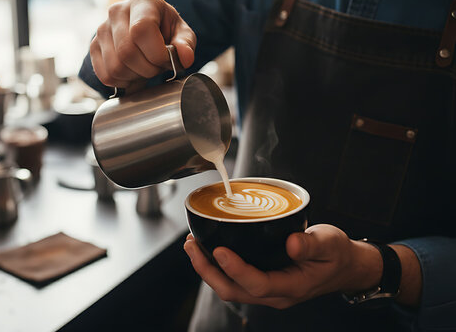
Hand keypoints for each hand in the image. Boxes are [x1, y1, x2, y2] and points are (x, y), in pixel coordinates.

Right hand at [90, 0, 196, 88]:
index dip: (156, 53)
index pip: (141, 30)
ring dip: (135, 77)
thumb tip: (185, 58)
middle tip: (158, 67)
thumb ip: (186, 44)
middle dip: (148, 69)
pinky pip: (105, 75)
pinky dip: (122, 82)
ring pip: (115, 67)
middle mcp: (117, 12)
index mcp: (142, 2)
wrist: (146, 29)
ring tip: (145, 69)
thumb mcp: (182, 32)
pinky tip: (133, 73)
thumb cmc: (164, 29)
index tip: (166, 60)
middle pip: (127, 52)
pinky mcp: (94, 47)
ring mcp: (102, 30)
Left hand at [183, 224, 382, 308]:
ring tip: (192, 245)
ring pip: (230, 289)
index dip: (235, 269)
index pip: (257, 283)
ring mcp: (268, 292)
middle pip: (233, 290)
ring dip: (207, 269)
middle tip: (192, 245)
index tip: (218, 249)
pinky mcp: (263, 284)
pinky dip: (217, 268)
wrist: (346, 268)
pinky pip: (234, 282)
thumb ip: (312, 244)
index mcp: (292, 286)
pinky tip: (208, 249)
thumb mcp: (330, 244)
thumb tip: (291, 243)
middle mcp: (275, 295)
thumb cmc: (338, 255)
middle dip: (207, 270)